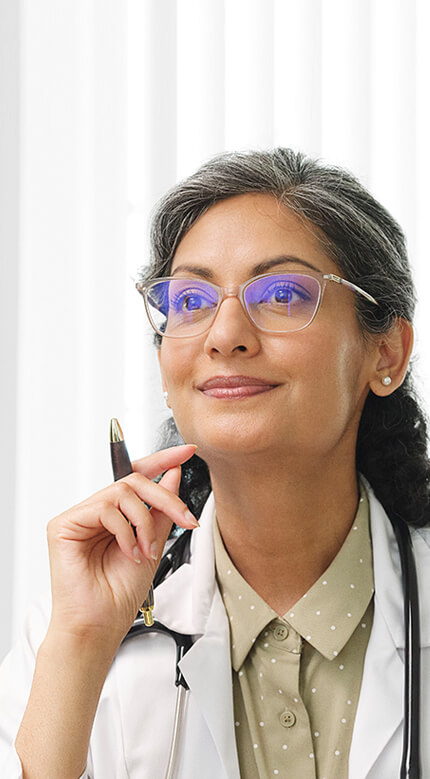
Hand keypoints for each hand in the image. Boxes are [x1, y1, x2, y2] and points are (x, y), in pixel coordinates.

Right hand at [46, 445, 197, 649]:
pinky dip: (126, 531)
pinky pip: (105, 508)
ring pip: (123, 491)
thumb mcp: (153, 545)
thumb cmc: (120, 594)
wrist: (101, 625)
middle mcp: (96, 512)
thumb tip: (173, 475)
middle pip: (134, 480)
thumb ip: (161, 510)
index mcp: (116, 515)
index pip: (137, 476)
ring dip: (145, 521)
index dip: (163, 460)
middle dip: (166, 497)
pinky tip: (128, 553)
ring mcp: (79, 517)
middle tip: (185, 519)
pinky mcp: (64, 525)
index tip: (188, 452)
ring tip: (147, 550)